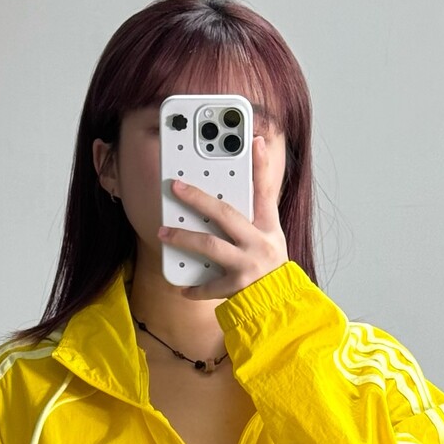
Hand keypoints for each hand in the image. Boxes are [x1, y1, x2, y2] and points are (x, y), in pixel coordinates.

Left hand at [156, 135, 288, 301]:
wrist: (280, 302)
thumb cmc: (269, 265)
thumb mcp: (271, 235)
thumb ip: (256, 211)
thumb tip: (242, 182)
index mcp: (268, 227)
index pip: (266, 191)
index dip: (261, 165)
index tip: (253, 141)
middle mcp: (259, 243)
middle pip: (225, 214)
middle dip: (198, 199)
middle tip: (175, 187)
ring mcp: (248, 265)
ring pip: (210, 246)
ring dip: (184, 238)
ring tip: (163, 233)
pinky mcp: (238, 287)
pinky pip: (209, 286)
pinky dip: (194, 287)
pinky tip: (182, 286)